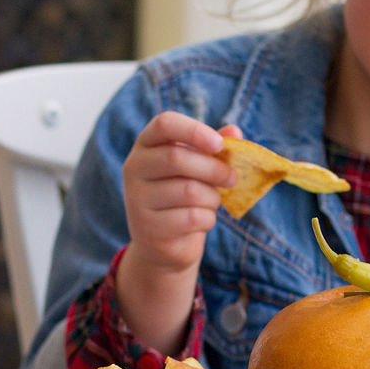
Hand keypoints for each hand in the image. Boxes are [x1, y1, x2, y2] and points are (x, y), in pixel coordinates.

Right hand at [121, 112, 240, 274]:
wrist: (162, 244)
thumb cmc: (183, 196)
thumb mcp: (197, 168)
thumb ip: (214, 148)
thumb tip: (235, 132)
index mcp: (145, 145)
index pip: (164, 124)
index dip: (194, 131)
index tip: (219, 144)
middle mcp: (134, 168)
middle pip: (177, 158)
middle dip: (214, 169)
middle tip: (232, 178)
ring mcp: (137, 199)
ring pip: (189, 191)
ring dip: (213, 198)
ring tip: (212, 202)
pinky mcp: (149, 228)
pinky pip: (192, 218)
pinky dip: (208, 219)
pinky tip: (203, 220)